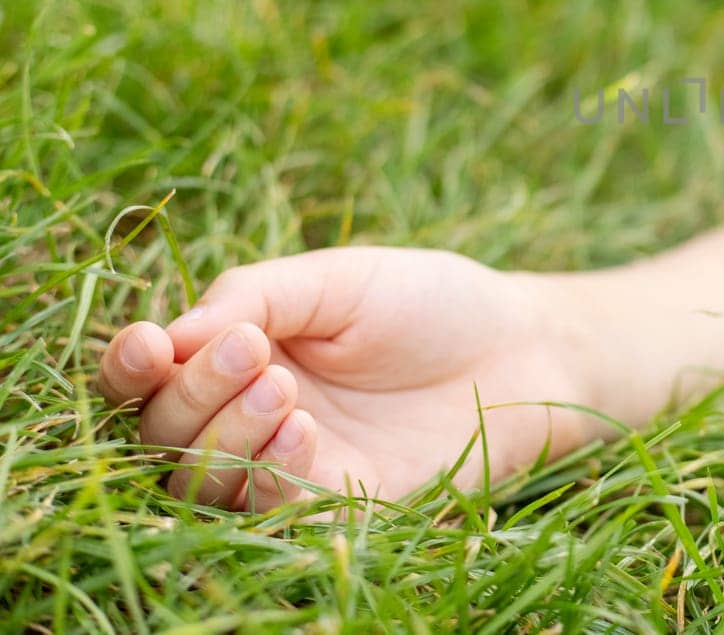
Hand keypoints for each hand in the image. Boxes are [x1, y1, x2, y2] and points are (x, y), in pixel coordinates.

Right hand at [96, 247, 595, 511]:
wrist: (525, 347)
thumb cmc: (431, 302)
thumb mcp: (337, 279)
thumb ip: (253, 297)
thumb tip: (166, 335)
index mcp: (238, 354)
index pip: (150, 377)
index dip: (130, 366)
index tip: (147, 345)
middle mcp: (249, 417)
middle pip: (165, 432)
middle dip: (192, 392)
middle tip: (251, 350)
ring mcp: (291, 467)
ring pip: (205, 482)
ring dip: (224, 435)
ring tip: (281, 386)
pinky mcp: (340, 508)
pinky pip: (275, 512)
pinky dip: (271, 474)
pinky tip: (300, 429)